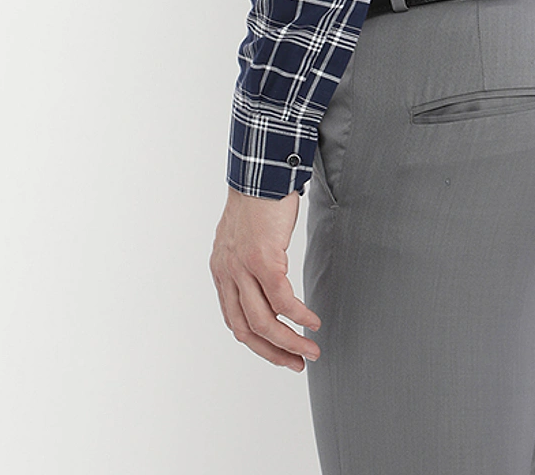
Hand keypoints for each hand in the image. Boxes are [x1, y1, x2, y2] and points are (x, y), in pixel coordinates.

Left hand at [210, 186, 321, 371]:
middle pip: (247, 329)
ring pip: (265, 321)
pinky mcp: (263, 259)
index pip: (234, 319)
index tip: (279, 352)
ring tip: (311, 349)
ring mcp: (243, 267)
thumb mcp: (245, 235)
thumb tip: (269, 281)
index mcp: (222, 269)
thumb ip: (249, 261)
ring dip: (289, 341)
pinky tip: (312, 321)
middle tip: (296, 363)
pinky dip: (299, 316)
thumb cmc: (259, 198)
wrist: (261, 170)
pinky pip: (283, 299)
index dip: (256, 342)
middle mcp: (227, 272)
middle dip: (273, 352)